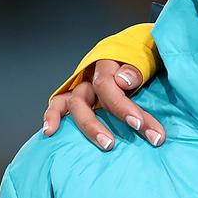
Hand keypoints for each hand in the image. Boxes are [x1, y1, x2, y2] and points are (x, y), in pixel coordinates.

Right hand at [42, 59, 164, 150]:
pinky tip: (51, 131)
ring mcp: (83, 86)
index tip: (138, 124)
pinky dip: (53, 116)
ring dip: (88, 127)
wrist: (140, 52)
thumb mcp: (146, 56)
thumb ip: (137, 68)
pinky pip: (59, 104)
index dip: (121, 106)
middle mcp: (91, 74)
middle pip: (86, 99)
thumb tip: (122, 81)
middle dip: (99, 125)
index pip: (107, 85)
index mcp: (108, 62)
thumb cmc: (145, 56)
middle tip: (115, 144)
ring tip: (105, 145)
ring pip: (74, 104)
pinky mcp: (78, 96)